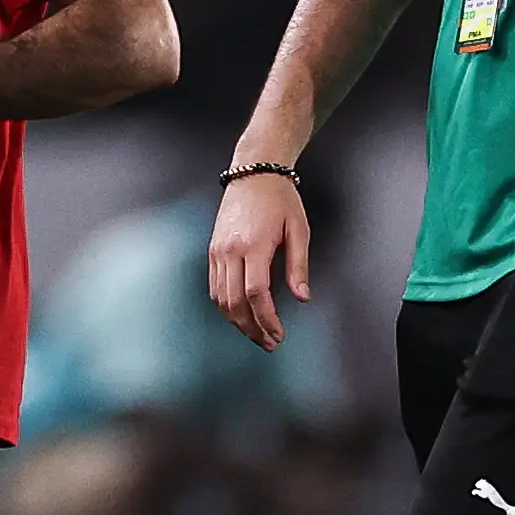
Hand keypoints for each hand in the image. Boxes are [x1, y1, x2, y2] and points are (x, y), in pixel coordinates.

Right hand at [208, 168, 310, 350]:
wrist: (253, 172)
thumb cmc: (280, 199)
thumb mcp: (299, 230)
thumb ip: (299, 266)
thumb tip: (302, 298)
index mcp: (254, 245)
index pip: (256, 294)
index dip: (267, 319)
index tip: (278, 334)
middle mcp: (230, 251)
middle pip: (235, 303)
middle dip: (252, 328)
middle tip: (269, 343)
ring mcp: (217, 251)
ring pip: (221, 299)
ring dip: (238, 322)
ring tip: (257, 334)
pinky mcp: (212, 250)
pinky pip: (215, 287)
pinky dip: (226, 306)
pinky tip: (240, 315)